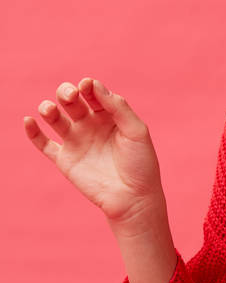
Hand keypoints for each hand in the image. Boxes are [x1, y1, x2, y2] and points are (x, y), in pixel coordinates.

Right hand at [24, 78, 165, 226]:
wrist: (133, 197)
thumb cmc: (140, 163)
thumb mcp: (136, 131)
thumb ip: (118, 107)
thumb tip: (95, 85)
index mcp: (109, 115)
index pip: (93, 93)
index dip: (88, 86)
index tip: (87, 85)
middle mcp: (90, 125)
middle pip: (72, 101)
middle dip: (67, 93)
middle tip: (70, 96)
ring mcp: (76, 141)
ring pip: (56, 119)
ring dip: (49, 109)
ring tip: (49, 109)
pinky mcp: (65, 159)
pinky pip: (44, 144)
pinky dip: (33, 132)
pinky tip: (28, 120)